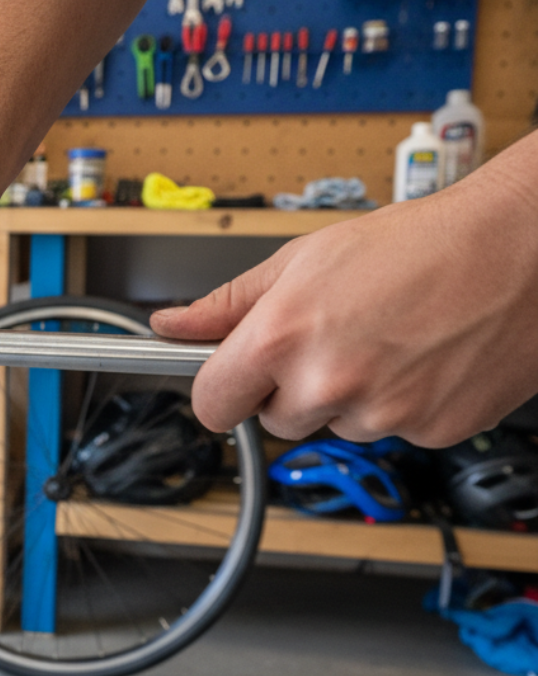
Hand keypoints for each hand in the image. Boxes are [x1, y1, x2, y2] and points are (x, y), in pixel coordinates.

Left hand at [150, 176, 537, 446]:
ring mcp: (382, 414)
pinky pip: (391, 432)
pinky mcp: (431, 431)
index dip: (219, 391)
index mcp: (282, 337)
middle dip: (290, 388)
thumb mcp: (303, 260)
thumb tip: (173, 325)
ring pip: (334, 426)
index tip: (230, 380)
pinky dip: (400, 405)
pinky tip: (421, 358)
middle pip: (274, 420)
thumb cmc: (417, 244)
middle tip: (331, 338)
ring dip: (347, 396)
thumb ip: (228, 304)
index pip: (212, 404)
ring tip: (385, 339)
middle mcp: (327, 382)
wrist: (520, 251)